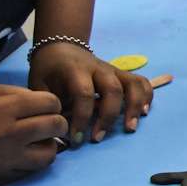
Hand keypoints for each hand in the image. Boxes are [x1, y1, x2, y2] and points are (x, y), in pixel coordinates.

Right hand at [0, 86, 65, 185]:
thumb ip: (17, 93)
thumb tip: (47, 102)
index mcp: (0, 108)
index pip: (49, 102)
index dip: (52, 104)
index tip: (46, 107)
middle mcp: (6, 133)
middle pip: (55, 125)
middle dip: (57, 123)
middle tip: (50, 124)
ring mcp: (6, 157)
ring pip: (50, 151)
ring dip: (50, 145)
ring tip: (39, 140)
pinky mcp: (5, 176)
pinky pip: (35, 168)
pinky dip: (37, 160)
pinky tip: (27, 153)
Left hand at [27, 42, 152, 146]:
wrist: (61, 47)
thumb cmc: (48, 70)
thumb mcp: (39, 85)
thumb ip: (49, 105)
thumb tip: (59, 131)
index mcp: (75, 70)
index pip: (84, 93)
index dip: (82, 118)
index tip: (76, 139)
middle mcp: (98, 68)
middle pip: (113, 89)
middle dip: (108, 116)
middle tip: (98, 138)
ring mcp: (114, 70)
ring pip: (132, 84)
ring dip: (135, 107)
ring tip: (130, 128)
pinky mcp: (122, 73)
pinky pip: (141, 82)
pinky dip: (147, 96)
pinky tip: (145, 112)